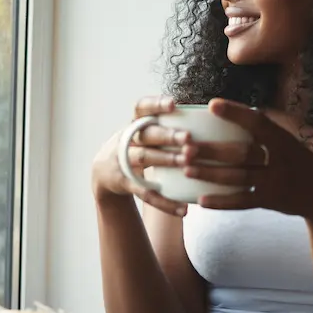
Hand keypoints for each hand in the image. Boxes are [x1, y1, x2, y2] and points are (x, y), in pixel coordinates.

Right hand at [91, 96, 197, 216]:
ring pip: (145, 158)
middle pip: (146, 135)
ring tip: (188, 162)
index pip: (141, 107)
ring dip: (166, 160)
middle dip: (167, 135)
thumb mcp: (143, 131)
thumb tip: (209, 120)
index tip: (173, 103)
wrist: (104, 171)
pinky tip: (184, 209)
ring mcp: (123, 161)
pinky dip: (165, 202)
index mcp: (134, 123)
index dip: (156, 104)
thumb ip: (166, 125)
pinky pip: (146, 193)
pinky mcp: (125, 183)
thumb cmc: (137, 145)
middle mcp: (127, 139)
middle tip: (189, 137)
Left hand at [183, 98, 312, 218]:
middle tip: (186, 147)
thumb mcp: (286, 139)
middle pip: (242, 153)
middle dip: (213, 150)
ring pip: (238, 178)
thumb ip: (263, 128)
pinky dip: (221, 202)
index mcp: (282, 139)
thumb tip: (229, 108)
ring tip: (187, 169)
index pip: (258, 122)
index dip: (235, 113)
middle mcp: (279, 160)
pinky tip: (201, 199)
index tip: (212, 104)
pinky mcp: (269, 202)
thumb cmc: (296, 160)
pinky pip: (242, 202)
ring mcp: (275, 182)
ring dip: (210, 174)